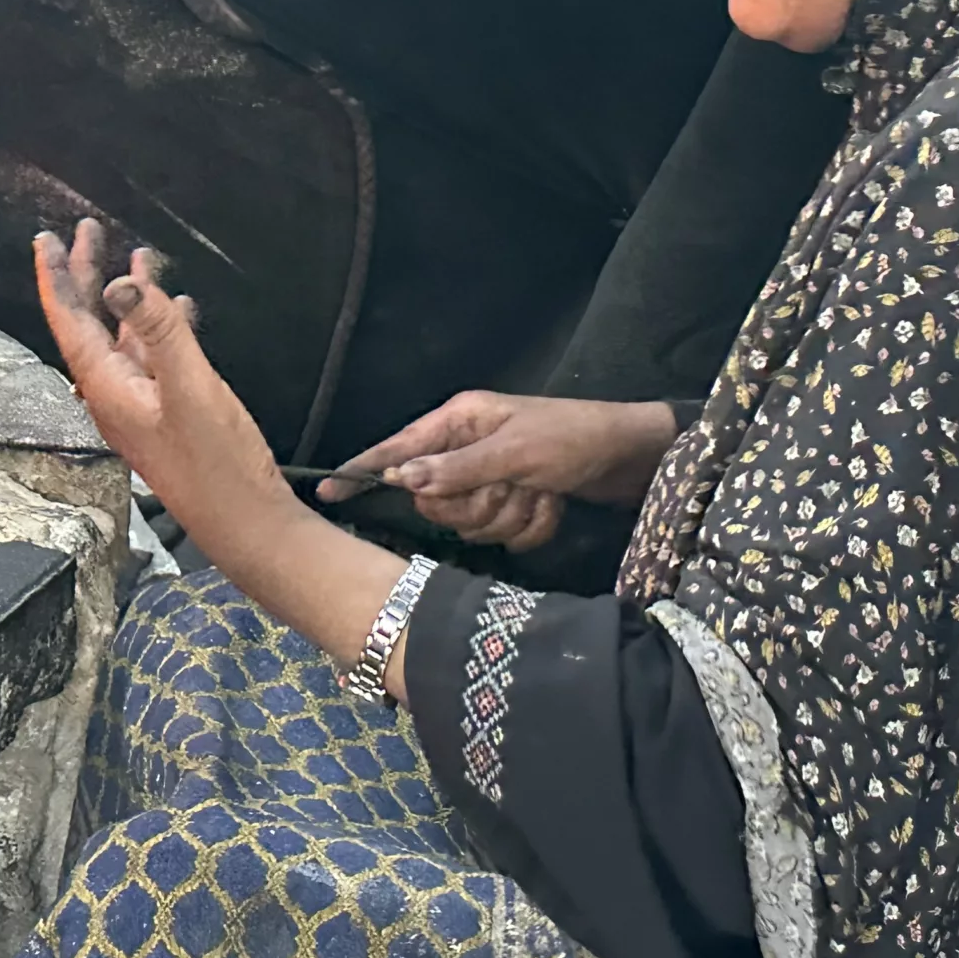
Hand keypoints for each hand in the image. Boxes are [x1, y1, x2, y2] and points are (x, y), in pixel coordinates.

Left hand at [33, 220, 289, 554]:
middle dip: (87, 274)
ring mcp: (141, 404)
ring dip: (129, 296)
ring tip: (137, 254)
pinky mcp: (167, 413)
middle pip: (90, 322)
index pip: (69, 321)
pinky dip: (160, 326)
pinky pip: (154, 356)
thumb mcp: (190, 388)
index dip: (57, 277)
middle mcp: (114, 394)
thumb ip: (159, 332)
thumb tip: (120, 280)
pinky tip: (177, 308)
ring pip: (124, 337)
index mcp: (107, 387)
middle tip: (88, 229)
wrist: (245, 523)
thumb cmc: (217, 464)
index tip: (46, 238)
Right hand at [319, 393, 677, 550]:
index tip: (324, 489)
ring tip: (541, 494)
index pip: (396, 449)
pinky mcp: (514, 503)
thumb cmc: (574, 439)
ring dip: (511, 517)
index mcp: (458, 422)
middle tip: (512, 489)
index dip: (362, 469)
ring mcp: (491, 479)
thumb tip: (403, 478)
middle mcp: (467, 449)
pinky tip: (553, 506)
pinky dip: (531, 526)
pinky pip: (501, 535)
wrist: (634, 458)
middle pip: (435, 500)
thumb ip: (457, 468)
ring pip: (470, 524)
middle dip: (477, 505)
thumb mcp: (516, 452)